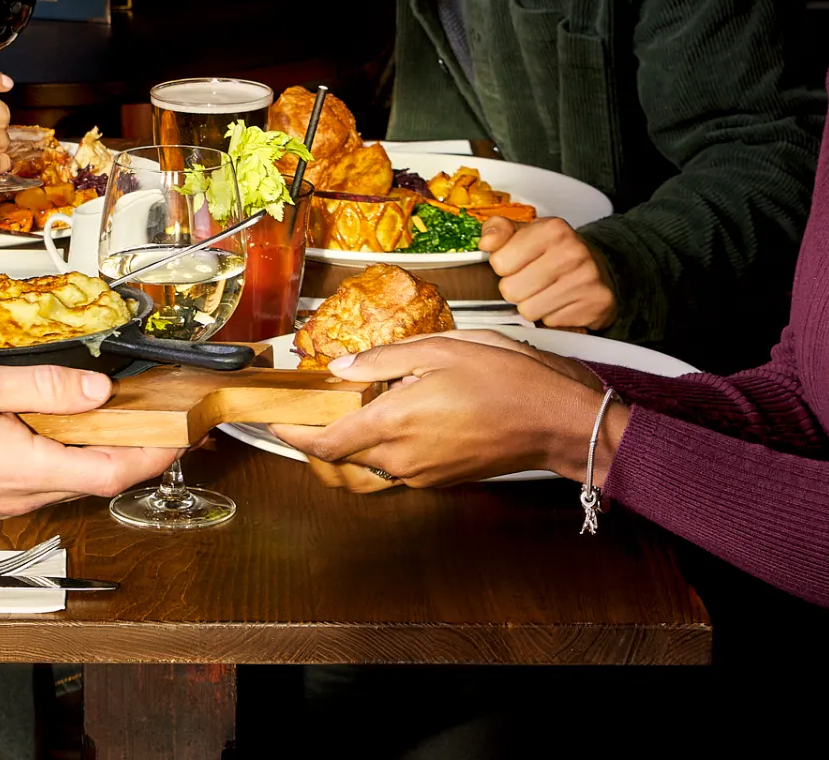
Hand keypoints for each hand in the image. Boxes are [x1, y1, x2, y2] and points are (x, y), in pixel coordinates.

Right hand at [0, 363, 177, 518]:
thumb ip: (43, 386)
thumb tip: (98, 390)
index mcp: (27, 467)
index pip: (111, 472)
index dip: (153, 455)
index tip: (179, 434)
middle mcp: (22, 492)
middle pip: (96, 478)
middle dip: (132, 449)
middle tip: (154, 415)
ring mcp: (5, 499)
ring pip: (68, 478)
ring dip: (96, 451)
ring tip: (111, 413)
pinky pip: (40, 478)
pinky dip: (63, 454)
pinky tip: (55, 427)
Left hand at [273, 334, 623, 488]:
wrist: (557, 422)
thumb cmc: (508, 380)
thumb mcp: (440, 350)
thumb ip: (382, 360)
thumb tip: (341, 368)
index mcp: (394, 423)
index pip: (323, 441)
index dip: (289, 435)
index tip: (270, 422)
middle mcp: (401, 457)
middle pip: (342, 452)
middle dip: (322, 428)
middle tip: (317, 398)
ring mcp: (421, 473)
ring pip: (370, 457)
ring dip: (358, 433)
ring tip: (365, 397)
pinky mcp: (440, 479)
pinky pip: (398, 462)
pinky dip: (387, 440)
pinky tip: (403, 410)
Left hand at [480, 216, 616, 329]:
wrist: (598, 268)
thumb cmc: (554, 251)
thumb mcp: (524, 232)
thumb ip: (498, 230)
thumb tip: (486, 243)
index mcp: (552, 229)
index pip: (500, 262)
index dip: (503, 267)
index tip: (517, 263)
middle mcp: (573, 252)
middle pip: (511, 290)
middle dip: (516, 289)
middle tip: (531, 281)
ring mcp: (587, 279)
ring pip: (529, 311)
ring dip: (532, 305)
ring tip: (545, 292)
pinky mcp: (598, 304)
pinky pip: (551, 323)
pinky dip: (552, 317)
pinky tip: (561, 303)